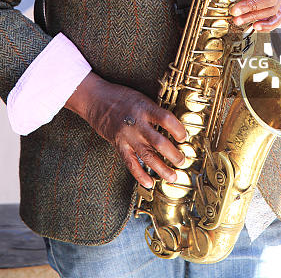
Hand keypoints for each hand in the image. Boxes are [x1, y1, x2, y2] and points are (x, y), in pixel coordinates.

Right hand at [65, 72, 186, 188]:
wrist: (96, 99)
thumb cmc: (121, 97)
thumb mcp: (141, 98)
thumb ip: (155, 111)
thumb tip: (173, 124)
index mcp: (145, 108)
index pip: (166, 119)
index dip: (178, 129)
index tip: (184, 137)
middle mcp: (137, 123)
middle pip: (159, 142)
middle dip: (173, 154)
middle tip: (182, 161)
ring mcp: (127, 136)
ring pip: (147, 156)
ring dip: (162, 168)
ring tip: (173, 176)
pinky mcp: (119, 145)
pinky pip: (130, 163)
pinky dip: (139, 175)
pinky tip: (149, 183)